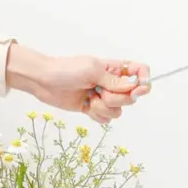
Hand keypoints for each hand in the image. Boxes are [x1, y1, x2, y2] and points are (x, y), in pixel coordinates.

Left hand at [6, 45, 150, 123]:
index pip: (140, 72)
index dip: (144, 82)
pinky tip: (86, 106)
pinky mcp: (94, 109)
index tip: (137, 90)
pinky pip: (106, 119)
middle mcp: (113, 83)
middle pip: (131, 97)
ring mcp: (104, 97)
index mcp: (115, 69)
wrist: (43, 81)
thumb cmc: (66, 69)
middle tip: (99, 91)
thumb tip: (132, 87)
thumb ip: (114, 80)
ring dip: (104, 108)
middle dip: (116, 99)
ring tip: (89, 99)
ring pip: (119, 111)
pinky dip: (96, 115)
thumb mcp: (92, 70)